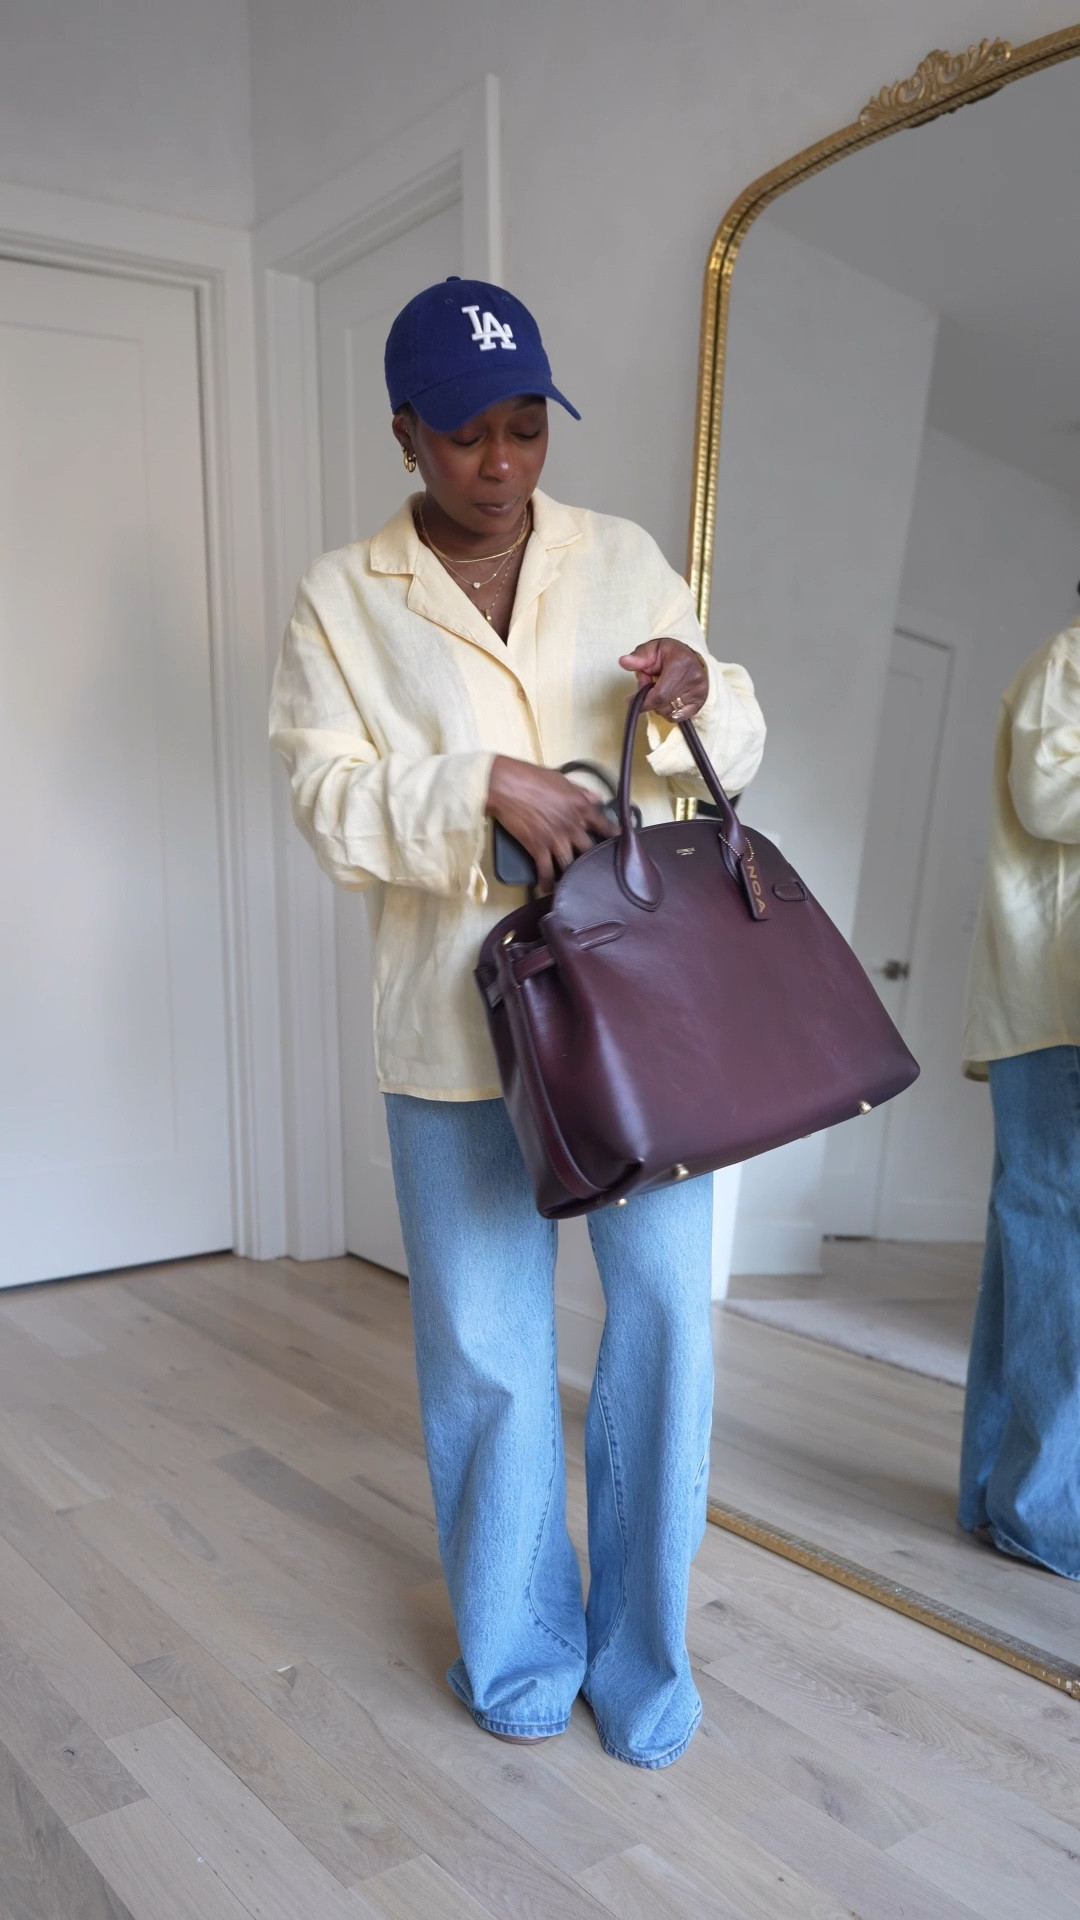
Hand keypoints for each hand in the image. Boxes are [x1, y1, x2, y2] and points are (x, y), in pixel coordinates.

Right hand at [487, 757, 615, 892]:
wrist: (506, 785)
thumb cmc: (532, 777)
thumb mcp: (562, 780)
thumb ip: (582, 792)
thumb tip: (598, 798)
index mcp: (581, 807)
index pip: (605, 826)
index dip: (614, 837)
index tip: (619, 845)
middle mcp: (572, 826)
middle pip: (590, 850)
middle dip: (593, 860)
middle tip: (594, 869)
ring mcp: (555, 839)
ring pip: (571, 865)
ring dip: (572, 875)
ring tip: (573, 883)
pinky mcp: (537, 847)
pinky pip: (546, 871)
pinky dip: (547, 882)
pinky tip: (547, 889)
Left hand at [619, 638, 707, 724]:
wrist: (690, 655)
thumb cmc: (670, 653)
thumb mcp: (652, 649)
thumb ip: (638, 658)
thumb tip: (624, 661)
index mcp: (681, 663)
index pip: (659, 695)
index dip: (643, 701)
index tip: (630, 699)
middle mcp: (693, 679)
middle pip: (662, 705)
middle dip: (648, 700)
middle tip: (647, 685)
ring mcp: (699, 693)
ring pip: (667, 712)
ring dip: (657, 705)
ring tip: (659, 688)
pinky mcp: (700, 703)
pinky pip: (676, 717)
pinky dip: (667, 711)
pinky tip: (667, 698)